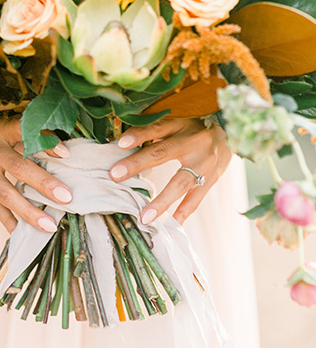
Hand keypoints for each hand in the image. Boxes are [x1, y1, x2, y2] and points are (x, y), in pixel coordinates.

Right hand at [0, 116, 71, 233]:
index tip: (66, 155)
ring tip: (48, 225)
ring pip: (4, 194)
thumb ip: (37, 135)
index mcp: (1, 130)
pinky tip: (22, 233)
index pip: (24, 132)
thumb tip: (63, 154)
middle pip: (17, 167)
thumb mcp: (13, 125)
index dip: (45, 142)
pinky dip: (9, 221)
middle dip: (42, 184)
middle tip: (65, 198)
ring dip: (27, 211)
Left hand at [109, 117, 231, 224]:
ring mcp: (205, 163)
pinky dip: (182, 213)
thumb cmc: (194, 126)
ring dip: (162, 201)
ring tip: (144, 217)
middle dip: (139, 163)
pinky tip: (170, 226)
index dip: (140, 134)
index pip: (158, 127)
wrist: (232, 133)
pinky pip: (196, 199)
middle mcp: (194, 141)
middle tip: (115, 174)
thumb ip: (154, 130)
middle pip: (164, 152)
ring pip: (182, 182)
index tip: (120, 143)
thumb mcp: (177, 120)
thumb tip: (121, 143)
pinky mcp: (212, 180)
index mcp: (182, 124)